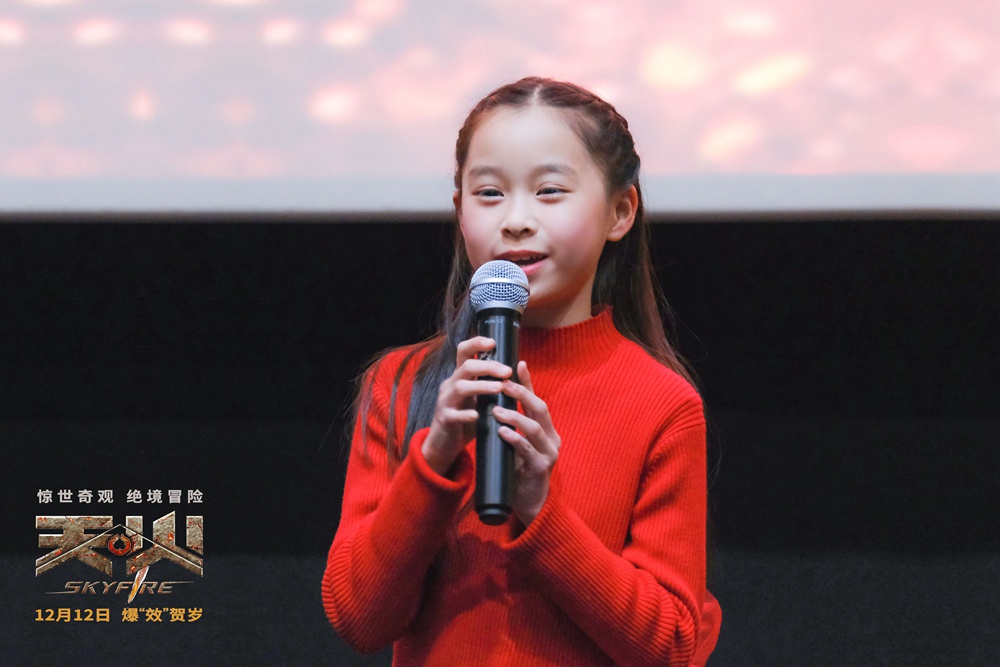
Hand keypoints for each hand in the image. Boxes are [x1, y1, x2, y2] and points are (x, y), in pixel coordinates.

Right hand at [422, 337, 511, 475]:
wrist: (445, 444)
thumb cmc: (467, 419)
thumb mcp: (478, 399)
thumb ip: (491, 385)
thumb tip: (517, 369)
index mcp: (460, 377)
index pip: (464, 352)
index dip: (476, 343)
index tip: (493, 342)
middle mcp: (451, 385)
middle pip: (466, 367)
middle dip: (487, 366)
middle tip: (507, 371)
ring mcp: (446, 402)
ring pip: (460, 387)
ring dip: (481, 386)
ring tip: (499, 388)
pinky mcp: (445, 419)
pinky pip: (454, 414)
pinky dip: (466, 414)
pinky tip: (477, 415)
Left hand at [493, 361, 560, 524]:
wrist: (529, 503)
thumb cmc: (520, 470)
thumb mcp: (517, 443)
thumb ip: (512, 425)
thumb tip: (496, 401)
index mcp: (547, 430)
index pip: (537, 400)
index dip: (528, 382)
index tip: (518, 362)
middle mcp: (552, 438)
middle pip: (540, 409)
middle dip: (522, 394)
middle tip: (503, 383)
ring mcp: (549, 453)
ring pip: (534, 428)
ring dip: (514, 416)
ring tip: (496, 409)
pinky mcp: (541, 469)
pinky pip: (527, 450)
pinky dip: (515, 439)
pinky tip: (503, 432)